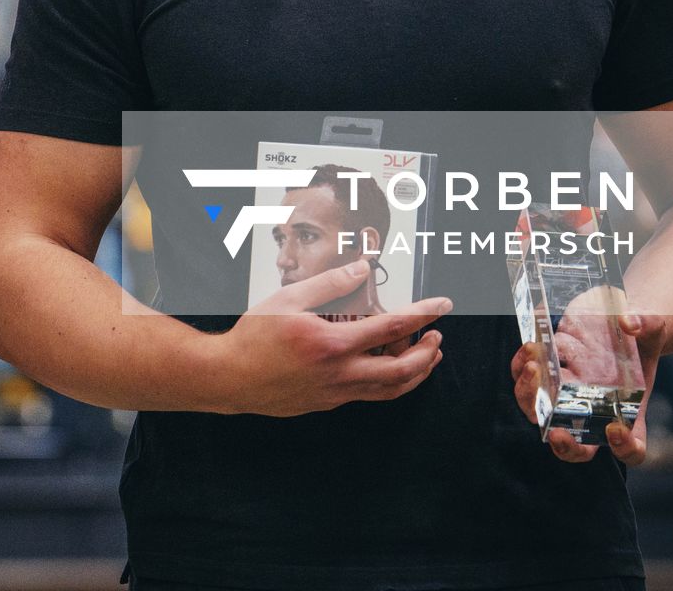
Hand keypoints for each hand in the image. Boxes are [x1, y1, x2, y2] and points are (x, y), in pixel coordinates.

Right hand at [212, 260, 449, 417]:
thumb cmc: (253, 338)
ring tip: (426, 356)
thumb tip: (361, 269)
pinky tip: (389, 367)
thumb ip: (329, 284)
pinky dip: (389, 382)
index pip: (392, 327)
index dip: (422, 314)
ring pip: (390, 390)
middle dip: (428, 353)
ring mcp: (336, 393)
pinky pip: (370, 395)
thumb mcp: (288, 299)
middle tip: (437, 336)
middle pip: (402, 371)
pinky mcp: (329, 402)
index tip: (442, 305)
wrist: (230, 377)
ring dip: (415, 373)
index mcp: (333, 344)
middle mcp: (340, 374)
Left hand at [511, 311, 666, 466]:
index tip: (615, 429)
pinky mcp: (546, 377)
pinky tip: (530, 347)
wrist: (613, 319)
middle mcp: (594, 413)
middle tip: (556, 432)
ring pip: (541, 415)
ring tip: (534, 367)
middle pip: (578, 447)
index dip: (624, 447)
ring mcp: (566, 398)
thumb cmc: (640, 335)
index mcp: (628, 413)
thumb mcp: (652, 328)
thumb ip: (648, 324)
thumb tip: (628, 323)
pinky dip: (522, 369)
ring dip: (531, 397)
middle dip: (565, 445)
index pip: (632, 448)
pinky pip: (527, 383)